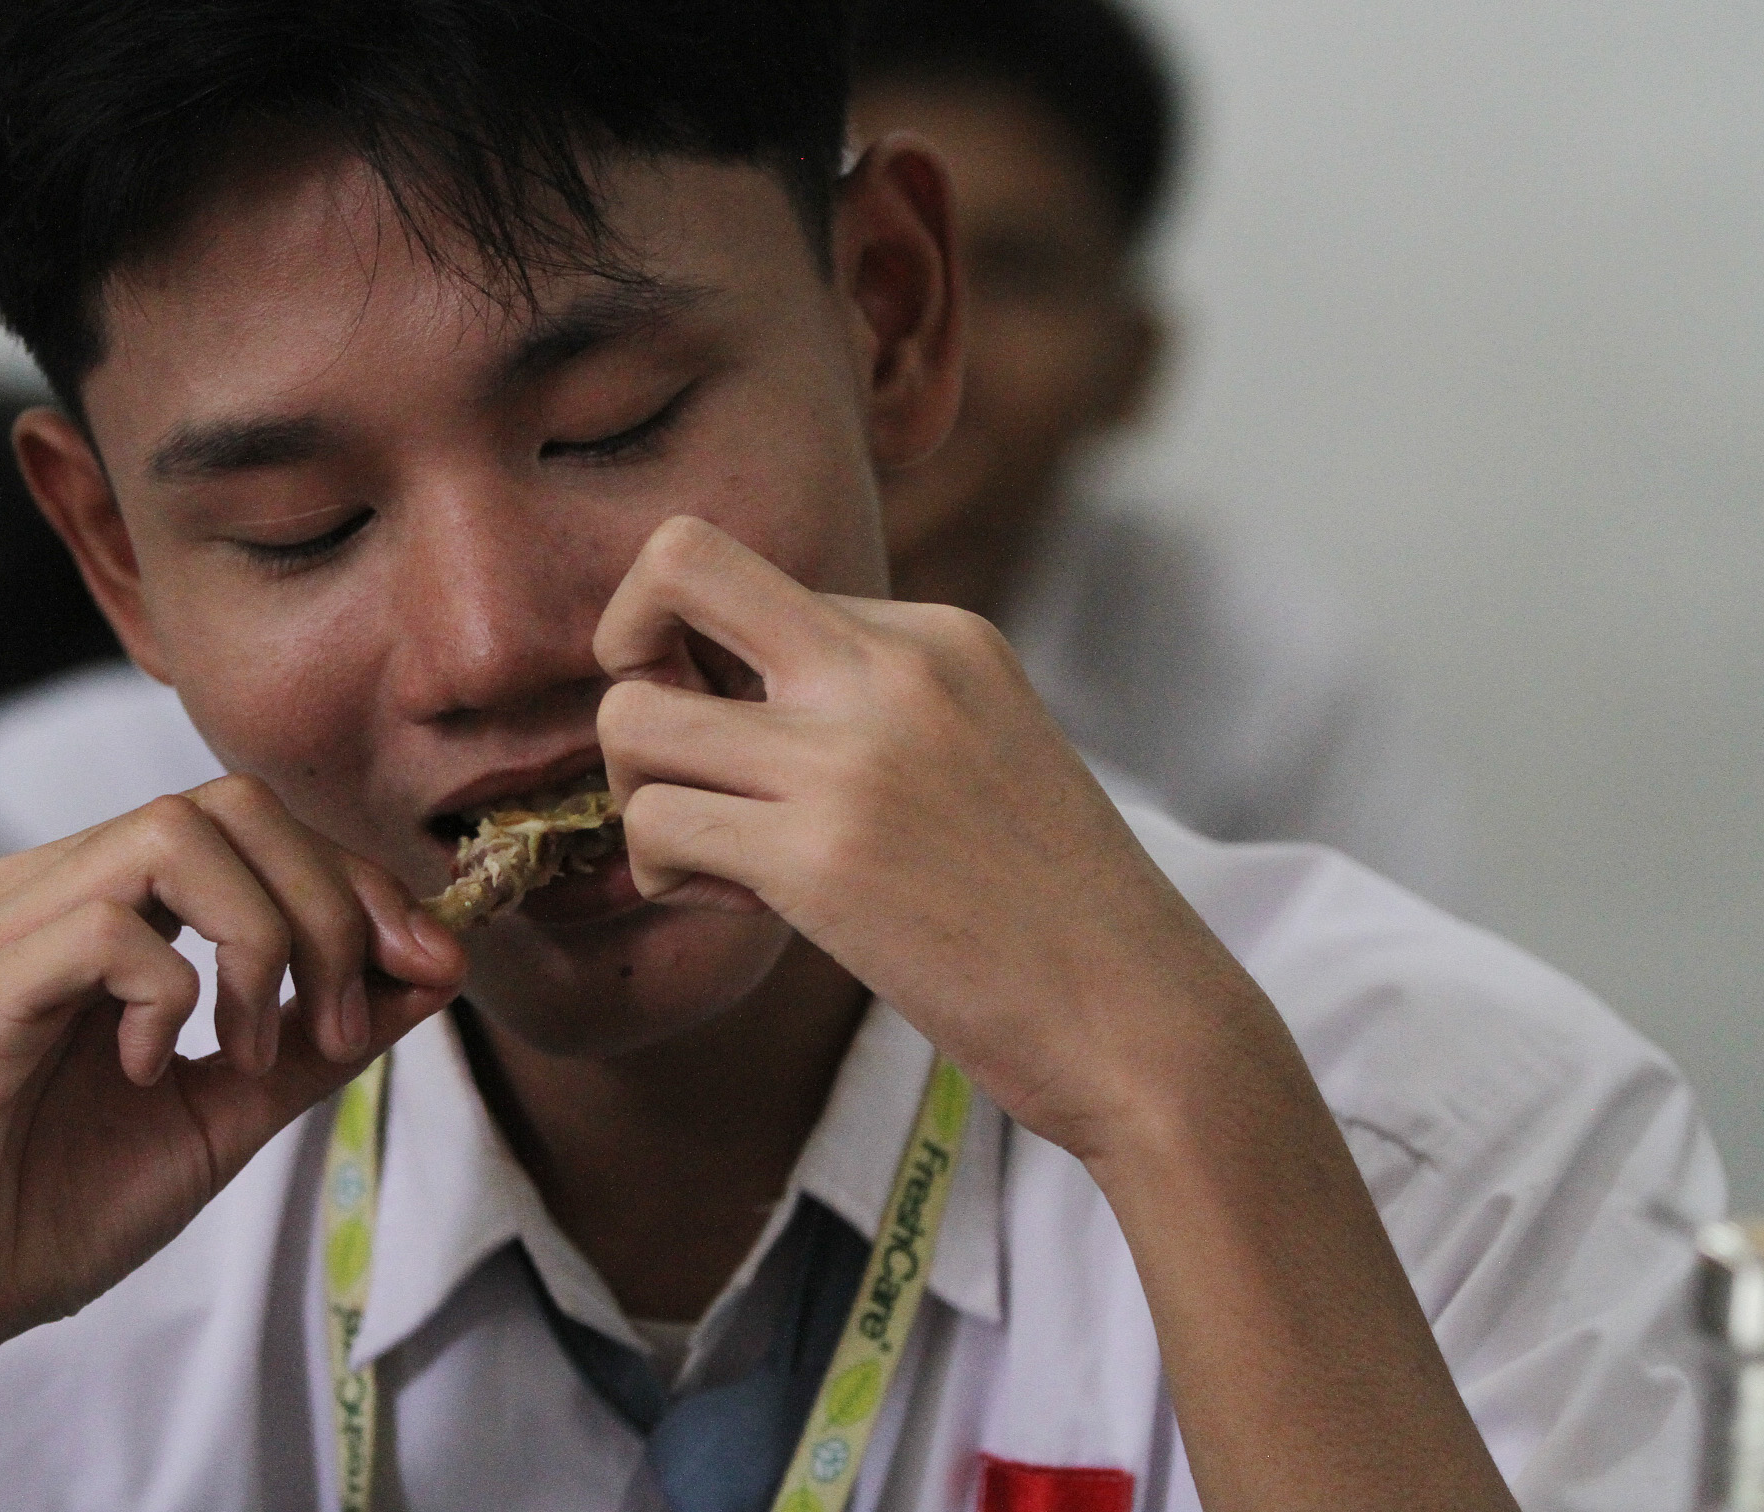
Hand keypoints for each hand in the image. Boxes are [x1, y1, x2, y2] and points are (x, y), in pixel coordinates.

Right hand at [0, 773, 461, 1398]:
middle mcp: (49, 885)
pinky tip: (145, 1072)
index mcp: (105, 904)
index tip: (431, 966)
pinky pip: (108, 927)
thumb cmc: (52, 1208)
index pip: (255, 824)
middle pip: (228, 802)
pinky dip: (168, 995)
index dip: (359, 883)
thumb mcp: (228, 1112)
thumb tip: (435, 969)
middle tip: (341, 1020)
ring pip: (174, 835)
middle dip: (328, 901)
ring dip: (257, 941)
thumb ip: (321, 1036)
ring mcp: (6, 922)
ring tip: (249, 1049)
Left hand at [594, 515, 1267, 1161]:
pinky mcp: (818, 858)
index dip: (704, 651)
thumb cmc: (1051, 909)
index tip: (730, 725)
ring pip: (631, 716)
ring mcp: (850, 757)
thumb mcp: (983, 742)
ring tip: (710, 852)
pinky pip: (653, 822)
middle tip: (665, 743)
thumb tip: (727, 695)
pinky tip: (738, 903)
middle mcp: (890, 667)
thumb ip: (873, 698)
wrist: (1138, 1019)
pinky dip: (663, 869)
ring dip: (638, 793)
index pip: (748, 581)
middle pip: (675, 563)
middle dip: (625, 643)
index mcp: (936, 634)